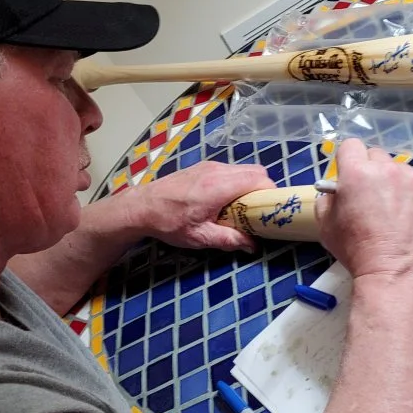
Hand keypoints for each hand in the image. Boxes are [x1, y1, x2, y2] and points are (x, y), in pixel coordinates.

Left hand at [129, 161, 275, 251]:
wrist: (141, 207)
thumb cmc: (169, 222)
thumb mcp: (200, 237)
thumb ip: (229, 240)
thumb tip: (252, 245)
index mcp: (219, 186)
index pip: (259, 179)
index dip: (271, 193)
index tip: (271, 210)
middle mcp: (217, 170)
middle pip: (256, 171)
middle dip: (263, 190)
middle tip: (259, 211)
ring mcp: (209, 166)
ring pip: (243, 169)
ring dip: (250, 186)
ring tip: (243, 208)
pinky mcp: (203, 167)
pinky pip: (231, 170)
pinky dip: (237, 182)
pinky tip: (227, 201)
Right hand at [313, 139, 412, 280]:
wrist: (396, 273)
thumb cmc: (356, 251)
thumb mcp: (326, 225)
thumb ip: (328, 199)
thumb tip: (337, 191)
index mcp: (357, 172)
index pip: (350, 146)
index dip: (347, 161)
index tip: (349, 177)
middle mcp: (387, 169)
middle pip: (376, 156)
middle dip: (371, 171)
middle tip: (371, 197)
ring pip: (400, 171)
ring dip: (394, 183)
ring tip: (394, 212)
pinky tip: (410, 219)